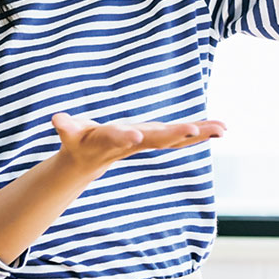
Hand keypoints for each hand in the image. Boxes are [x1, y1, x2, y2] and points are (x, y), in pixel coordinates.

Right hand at [51, 111, 226, 177]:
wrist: (92, 159)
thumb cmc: (79, 140)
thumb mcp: (70, 133)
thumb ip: (65, 126)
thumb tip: (56, 119)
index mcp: (110, 140)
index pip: (118, 138)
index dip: (126, 137)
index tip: (137, 136)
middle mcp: (134, 143)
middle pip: (156, 140)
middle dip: (174, 135)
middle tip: (194, 129)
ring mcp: (148, 142)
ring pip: (175, 139)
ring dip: (199, 134)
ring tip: (222, 129)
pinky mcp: (158, 137)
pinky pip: (182, 136)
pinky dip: (202, 131)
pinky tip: (223, 128)